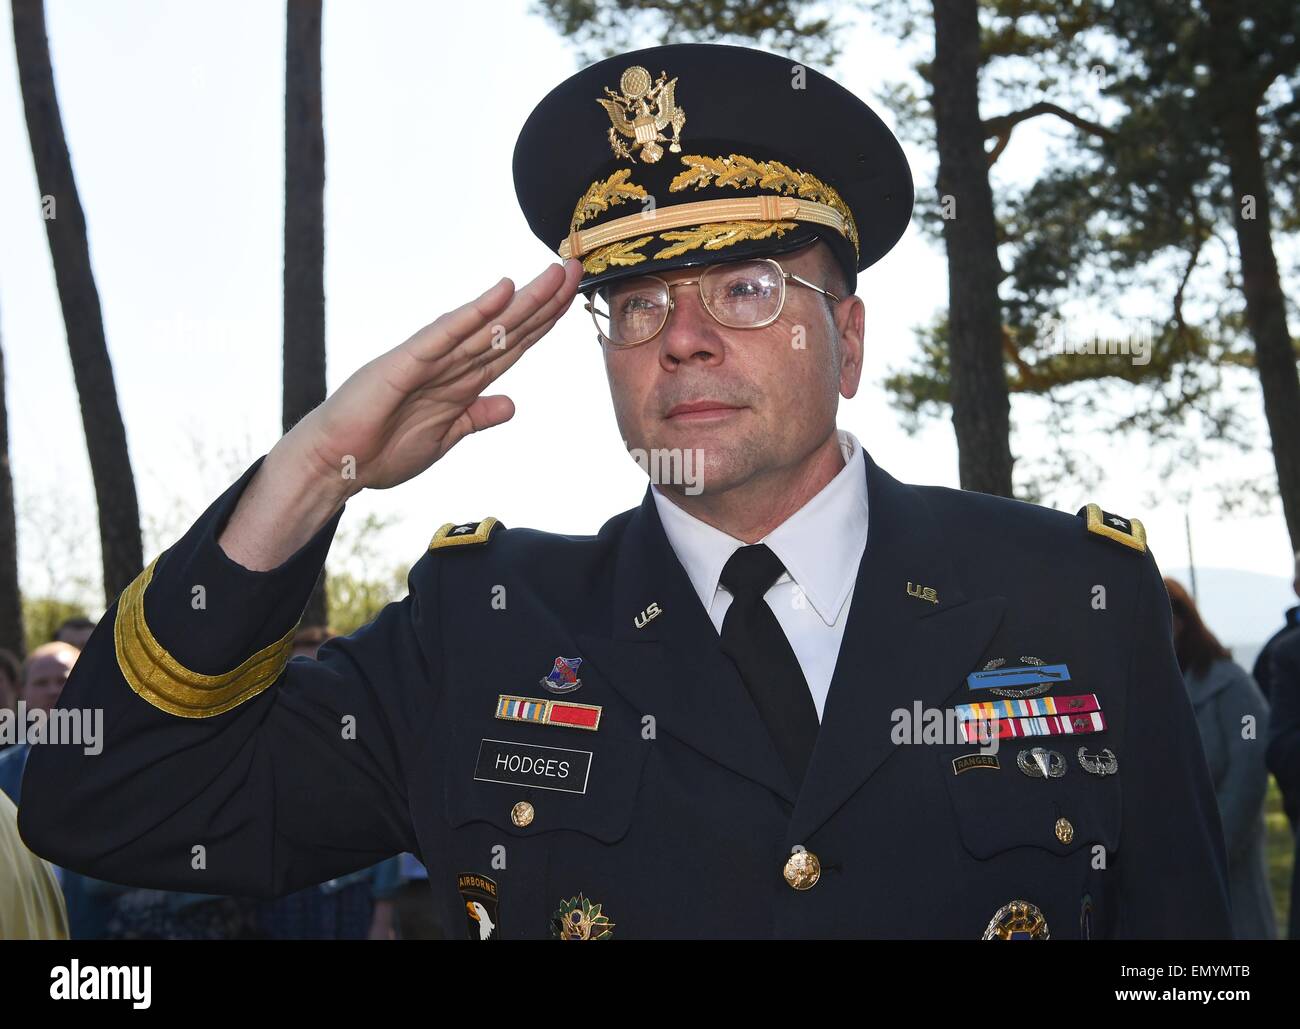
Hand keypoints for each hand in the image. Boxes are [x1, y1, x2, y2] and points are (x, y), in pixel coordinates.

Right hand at [290, 259, 582, 493]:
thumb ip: (476, 418)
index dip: (543, 323)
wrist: (334, 465)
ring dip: (523, 300)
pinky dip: (473, 314)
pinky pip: (445, 335)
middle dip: (544, 301)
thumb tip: (510, 405)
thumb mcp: (445, 438)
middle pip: (507, 328)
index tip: (572, 299)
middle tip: (577, 269)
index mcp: (460, 382)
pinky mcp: (404, 363)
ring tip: (555, 273)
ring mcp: (428, 360)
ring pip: (486, 325)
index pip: (511, 346)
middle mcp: (449, 363)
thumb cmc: (380, 451)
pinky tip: (500, 292)